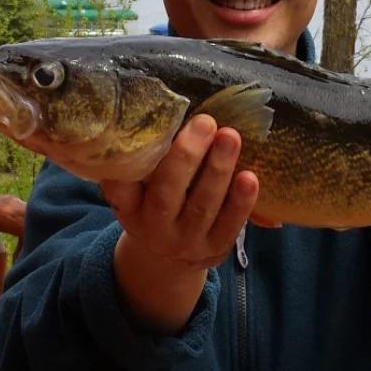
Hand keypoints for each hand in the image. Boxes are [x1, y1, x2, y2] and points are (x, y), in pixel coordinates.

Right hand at [100, 114, 258, 333]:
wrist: (169, 259)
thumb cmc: (157, 205)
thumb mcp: (141, 192)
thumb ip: (149, 163)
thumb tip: (167, 111)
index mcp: (130, 208)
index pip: (120, 187)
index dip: (125, 165)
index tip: (137, 133)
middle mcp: (154, 227)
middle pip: (165, 195)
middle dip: (185, 157)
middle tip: (204, 122)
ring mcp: (186, 241)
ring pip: (202, 207)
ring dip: (218, 171)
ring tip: (230, 137)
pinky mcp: (215, 249)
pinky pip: (230, 226)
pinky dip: (241, 202)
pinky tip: (250, 177)